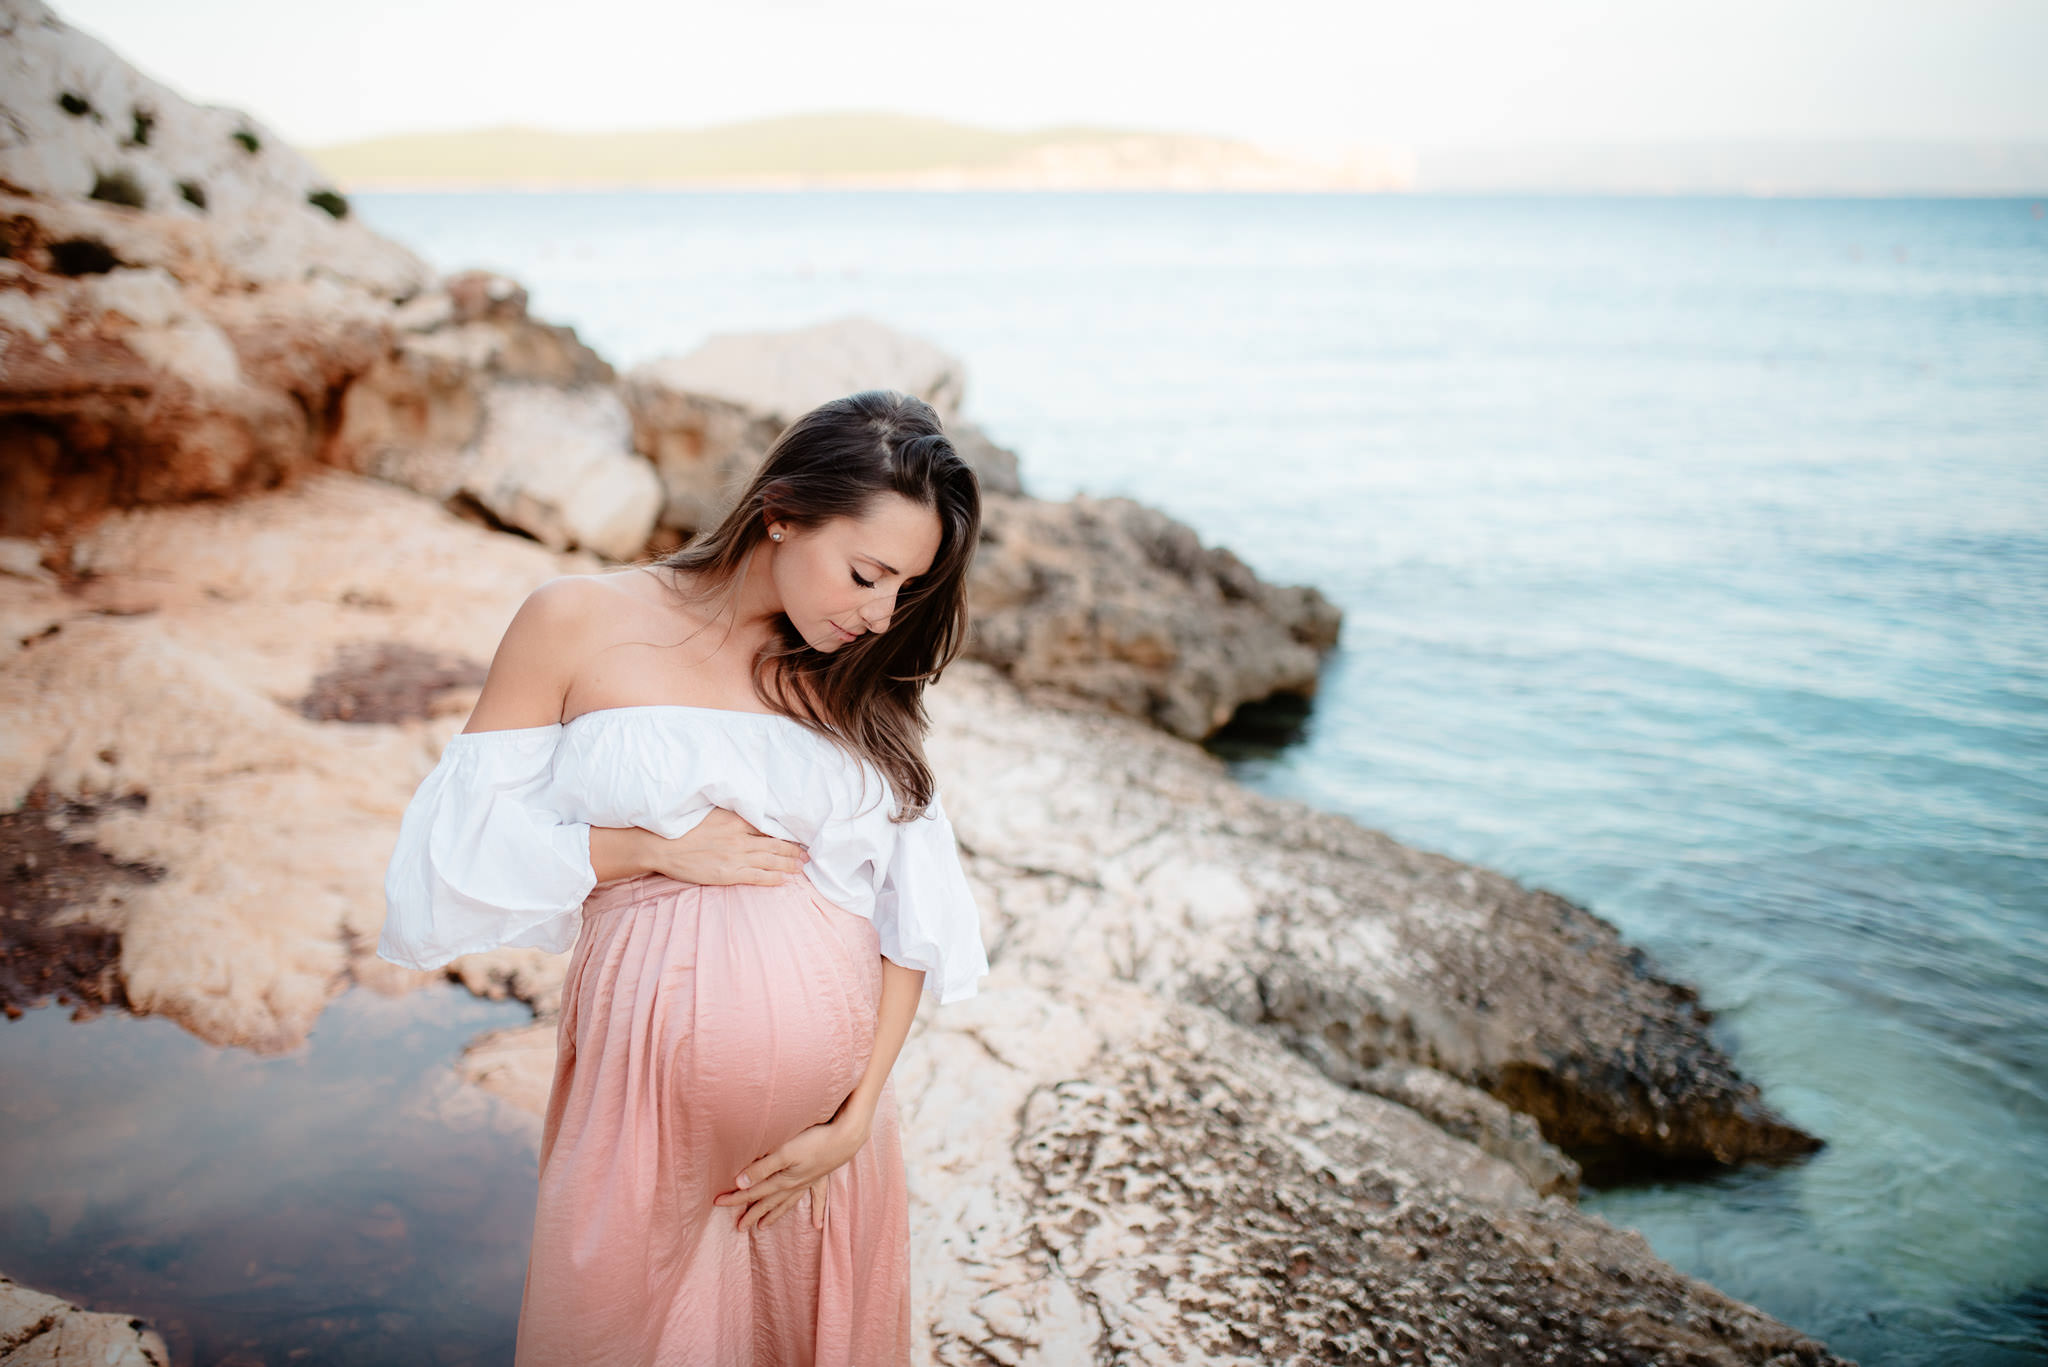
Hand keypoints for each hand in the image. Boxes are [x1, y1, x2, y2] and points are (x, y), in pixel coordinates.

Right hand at [646, 807, 808, 886]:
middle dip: (793, 850)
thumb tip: (747, 814)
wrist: (661, 845)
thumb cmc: (683, 828)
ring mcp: (735, 856)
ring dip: (789, 864)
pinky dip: (773, 878)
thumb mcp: (710, 813)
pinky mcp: (728, 873)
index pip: (767, 826)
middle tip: (807, 854)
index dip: (784, 832)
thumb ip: (731, 815)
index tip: (797, 835)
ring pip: (770, 860)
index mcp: (735, 820)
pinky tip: (784, 879)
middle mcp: (739, 837)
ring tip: (801, 867)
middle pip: (774, 844)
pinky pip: (757, 876)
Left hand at [712, 1111, 872, 1231]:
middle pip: (768, 1202)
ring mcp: (808, 1182)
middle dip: (752, 1213)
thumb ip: (762, 1168)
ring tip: (763, 1227)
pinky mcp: (820, 1176)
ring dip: (774, 1214)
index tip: (717, 1204)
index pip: (753, 1191)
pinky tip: (816, 1224)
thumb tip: (739, 1184)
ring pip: (786, 1202)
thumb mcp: (784, 1152)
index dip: (734, 1198)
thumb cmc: (815, 1141)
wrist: (847, 1138)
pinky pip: (815, 1198)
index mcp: (782, 1180)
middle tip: (738, 1228)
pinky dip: (815, 1211)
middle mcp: (793, 1185)